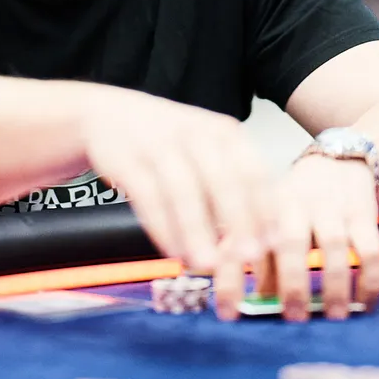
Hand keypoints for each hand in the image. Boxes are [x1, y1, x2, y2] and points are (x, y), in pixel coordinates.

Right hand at [81, 93, 275, 313]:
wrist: (106, 113)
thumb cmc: (167, 141)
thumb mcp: (207, 149)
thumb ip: (232, 185)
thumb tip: (261, 237)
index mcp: (223, 132)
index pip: (253, 171)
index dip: (264, 209)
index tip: (272, 243)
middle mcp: (195, 134)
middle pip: (222, 181)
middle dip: (237, 222)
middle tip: (247, 257)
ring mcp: (159, 144)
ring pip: (183, 192)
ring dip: (197, 231)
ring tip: (207, 265)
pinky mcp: (126, 159)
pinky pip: (148, 197)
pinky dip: (162, 228)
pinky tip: (172, 252)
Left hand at [247, 155, 378, 322]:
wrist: (342, 160)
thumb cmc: (299, 202)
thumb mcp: (274, 218)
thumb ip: (264, 256)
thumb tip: (258, 301)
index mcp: (266, 206)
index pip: (245, 241)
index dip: (236, 277)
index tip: (234, 313)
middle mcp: (298, 203)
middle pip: (292, 240)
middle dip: (293, 282)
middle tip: (295, 318)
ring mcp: (333, 207)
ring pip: (334, 245)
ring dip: (335, 285)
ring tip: (335, 317)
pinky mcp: (365, 214)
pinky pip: (371, 250)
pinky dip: (370, 280)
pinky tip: (365, 305)